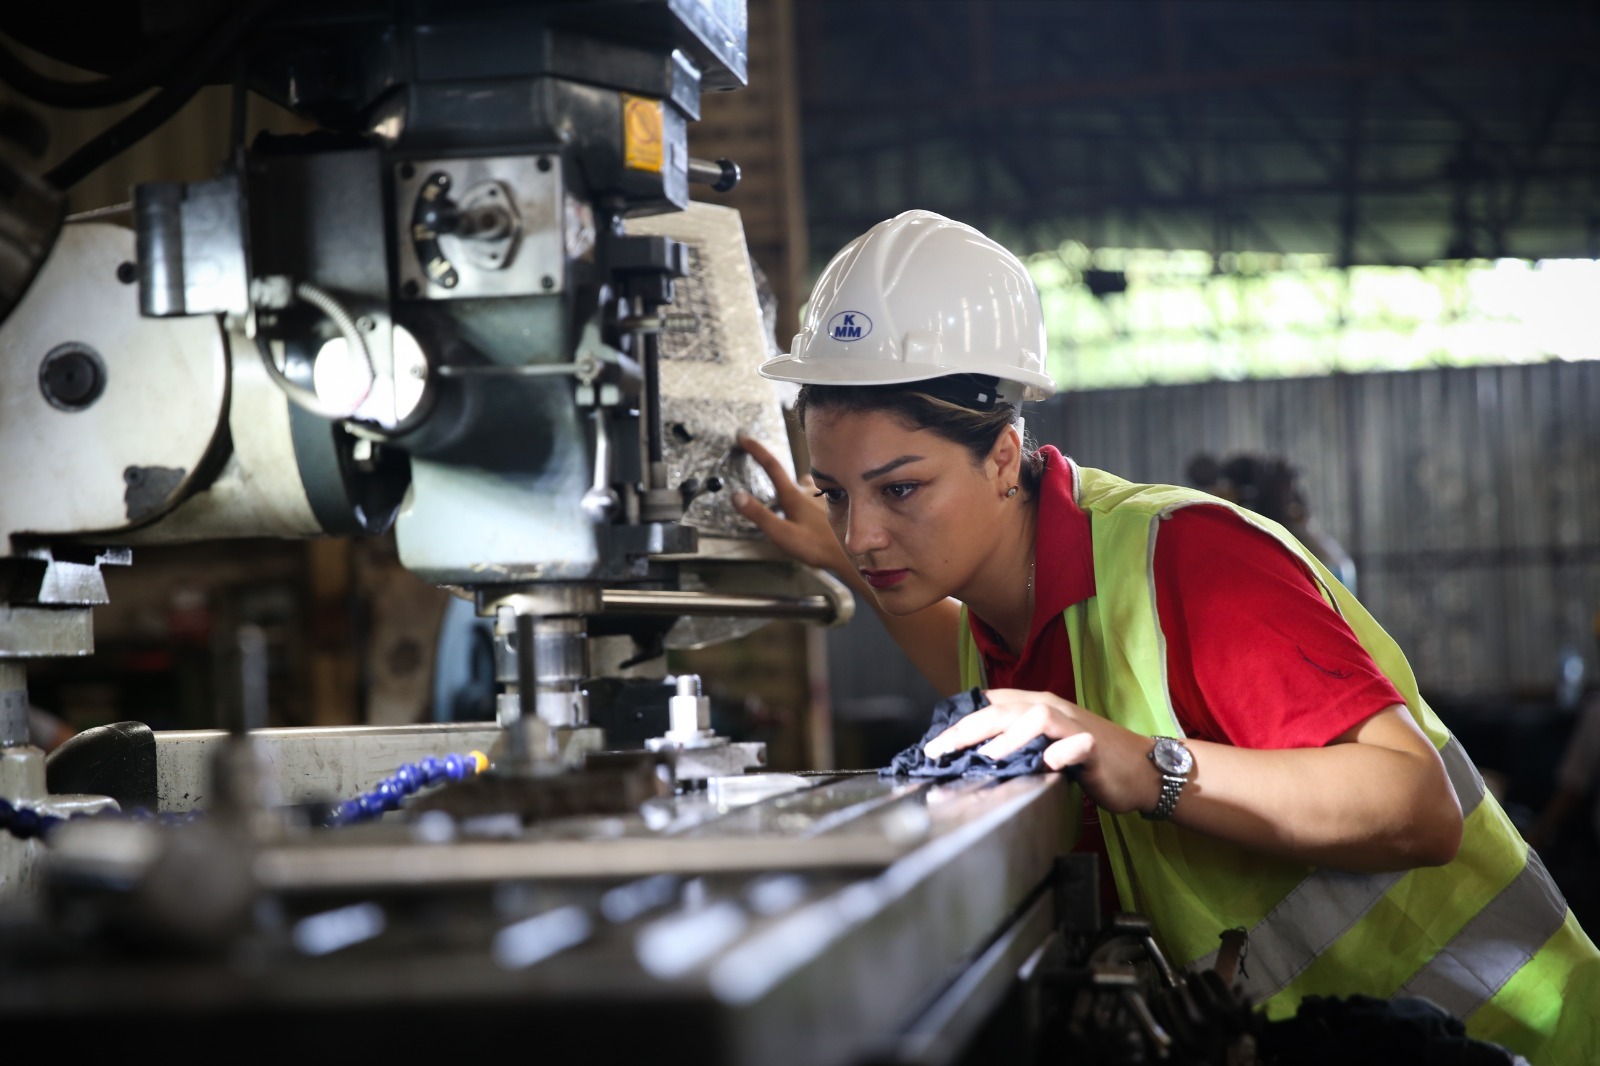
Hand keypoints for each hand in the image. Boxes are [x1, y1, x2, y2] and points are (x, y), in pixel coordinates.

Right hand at [733, 435, 850, 572]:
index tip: (743, 438)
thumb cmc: (817, 546)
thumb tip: (736, 495)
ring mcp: (824, 497)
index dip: (756, 450)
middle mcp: (810, 491)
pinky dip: (817, 501)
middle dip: (784, 485)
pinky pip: (823, 496)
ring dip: (802, 492)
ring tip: (802, 509)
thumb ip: (759, 515)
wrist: (851, 555)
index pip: (771, 466)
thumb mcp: (782, 533)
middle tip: (781, 500)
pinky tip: (820, 515)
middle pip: (792, 479)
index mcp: (794, 496)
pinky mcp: (836, 505)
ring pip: (808, 487)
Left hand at [923, 688, 1160, 814]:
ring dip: (1009, 737)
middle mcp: (1051, 709)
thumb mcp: (1043, 747)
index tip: (932, 746)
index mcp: (1035, 707)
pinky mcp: (1095, 748)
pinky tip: (1048, 765)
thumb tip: (971, 758)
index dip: (958, 723)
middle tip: (940, 751)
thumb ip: (1013, 746)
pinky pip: (1078, 744)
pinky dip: (1062, 752)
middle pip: (1004, 708)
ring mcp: (1074, 726)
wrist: (1142, 768)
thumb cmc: (1088, 758)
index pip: (989, 705)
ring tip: (986, 757)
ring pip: (1037, 717)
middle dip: (968, 729)